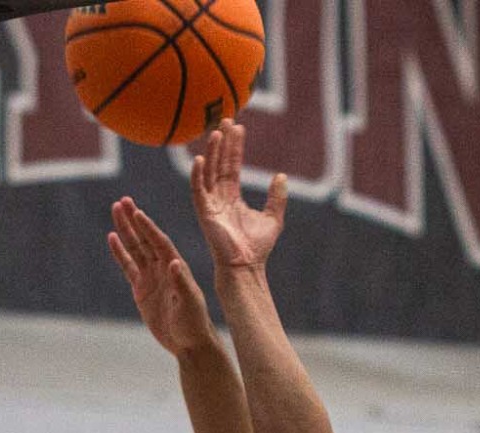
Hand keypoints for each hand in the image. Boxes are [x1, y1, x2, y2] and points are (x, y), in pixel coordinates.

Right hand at [108, 197, 217, 358]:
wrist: (189, 343)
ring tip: (115, 210)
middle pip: (145, 239)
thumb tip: (172, 262)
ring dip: (125, 230)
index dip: (148, 227)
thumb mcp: (189, 303)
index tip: (136, 211)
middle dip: (134, 220)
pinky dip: (120, 252)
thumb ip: (181, 283)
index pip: (159, 242)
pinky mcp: (142, 290)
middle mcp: (164, 268)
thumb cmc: (194, 324)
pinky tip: (112, 237)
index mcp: (177, 268)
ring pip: (135, 248)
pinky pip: (128, 266)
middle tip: (122, 201)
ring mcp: (152, 277)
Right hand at [189, 121, 286, 270]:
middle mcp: (219, 197)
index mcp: (232, 197)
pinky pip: (198, 190)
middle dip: (222, 142)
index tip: (238, 127)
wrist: (247, 266)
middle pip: (219, 163)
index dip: (235, 147)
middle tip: (225, 119)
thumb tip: (281, 176)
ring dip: (212, 152)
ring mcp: (210, 204)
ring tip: (217, 133)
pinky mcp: (204, 213)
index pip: (232, 166)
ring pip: (208, 172)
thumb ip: (277, 197)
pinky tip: (200, 158)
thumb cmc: (258, 248)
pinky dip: (198, 174)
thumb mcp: (274, 218)